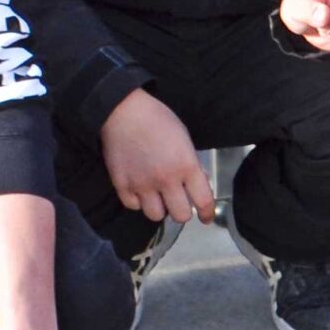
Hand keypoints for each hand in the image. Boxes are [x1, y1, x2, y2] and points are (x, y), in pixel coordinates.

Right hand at [100, 89, 216, 224]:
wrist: (123, 112)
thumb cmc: (158, 120)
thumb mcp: (184, 139)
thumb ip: (190, 164)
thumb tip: (197, 184)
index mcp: (186, 166)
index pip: (203, 201)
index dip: (206, 213)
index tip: (206, 217)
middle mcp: (166, 180)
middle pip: (180, 216)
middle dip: (182, 211)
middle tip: (178, 202)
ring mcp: (142, 185)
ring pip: (155, 216)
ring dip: (159, 208)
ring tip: (157, 196)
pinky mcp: (122, 185)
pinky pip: (133, 206)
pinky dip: (138, 201)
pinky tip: (139, 190)